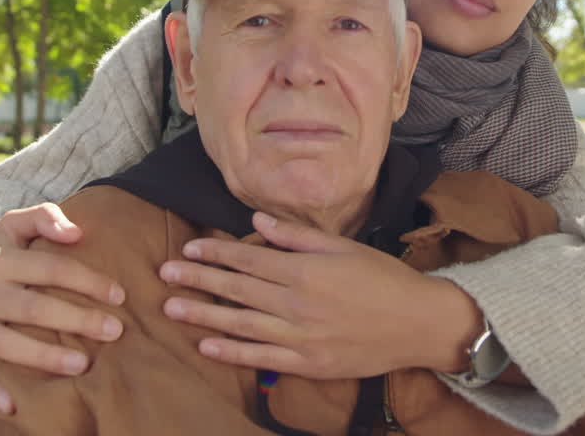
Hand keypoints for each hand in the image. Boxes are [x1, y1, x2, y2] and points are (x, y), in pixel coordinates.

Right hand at [0, 203, 126, 413]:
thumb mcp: (14, 224)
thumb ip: (45, 217)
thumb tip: (76, 232)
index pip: (50, 268)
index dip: (86, 281)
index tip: (119, 295)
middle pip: (32, 308)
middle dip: (76, 320)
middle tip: (114, 331)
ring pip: (4, 343)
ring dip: (42, 356)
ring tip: (81, 365)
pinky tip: (13, 406)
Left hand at [157, 212, 481, 378]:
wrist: (419, 323)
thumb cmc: (384, 279)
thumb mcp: (344, 247)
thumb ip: (297, 236)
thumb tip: (257, 222)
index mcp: (306, 269)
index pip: (249, 257)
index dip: (216, 252)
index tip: (189, 247)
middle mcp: (298, 301)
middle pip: (238, 288)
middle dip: (199, 279)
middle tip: (164, 273)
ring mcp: (301, 335)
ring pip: (242, 323)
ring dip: (204, 314)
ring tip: (172, 306)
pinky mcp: (309, 363)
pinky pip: (262, 357)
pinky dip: (232, 352)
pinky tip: (207, 345)